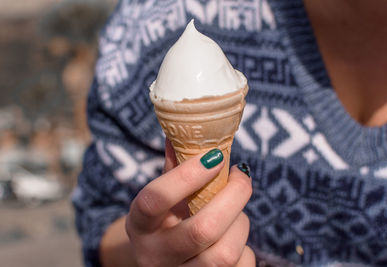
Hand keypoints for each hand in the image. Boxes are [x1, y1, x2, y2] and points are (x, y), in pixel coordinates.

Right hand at [125, 140, 254, 266]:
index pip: (155, 200)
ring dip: (240, 223)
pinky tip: (233, 238)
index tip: (215, 156)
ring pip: (225, 253)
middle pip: (203, 230)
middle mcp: (156, 256)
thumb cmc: (164, 223)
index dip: (187, 176)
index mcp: (140, 226)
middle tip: (241, 176)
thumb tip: (183, 129)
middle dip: (233, 197)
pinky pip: (242, 266)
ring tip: (235, 211)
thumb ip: (174, 167)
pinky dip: (246, 248)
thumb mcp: (161, 198)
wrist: (160, 263)